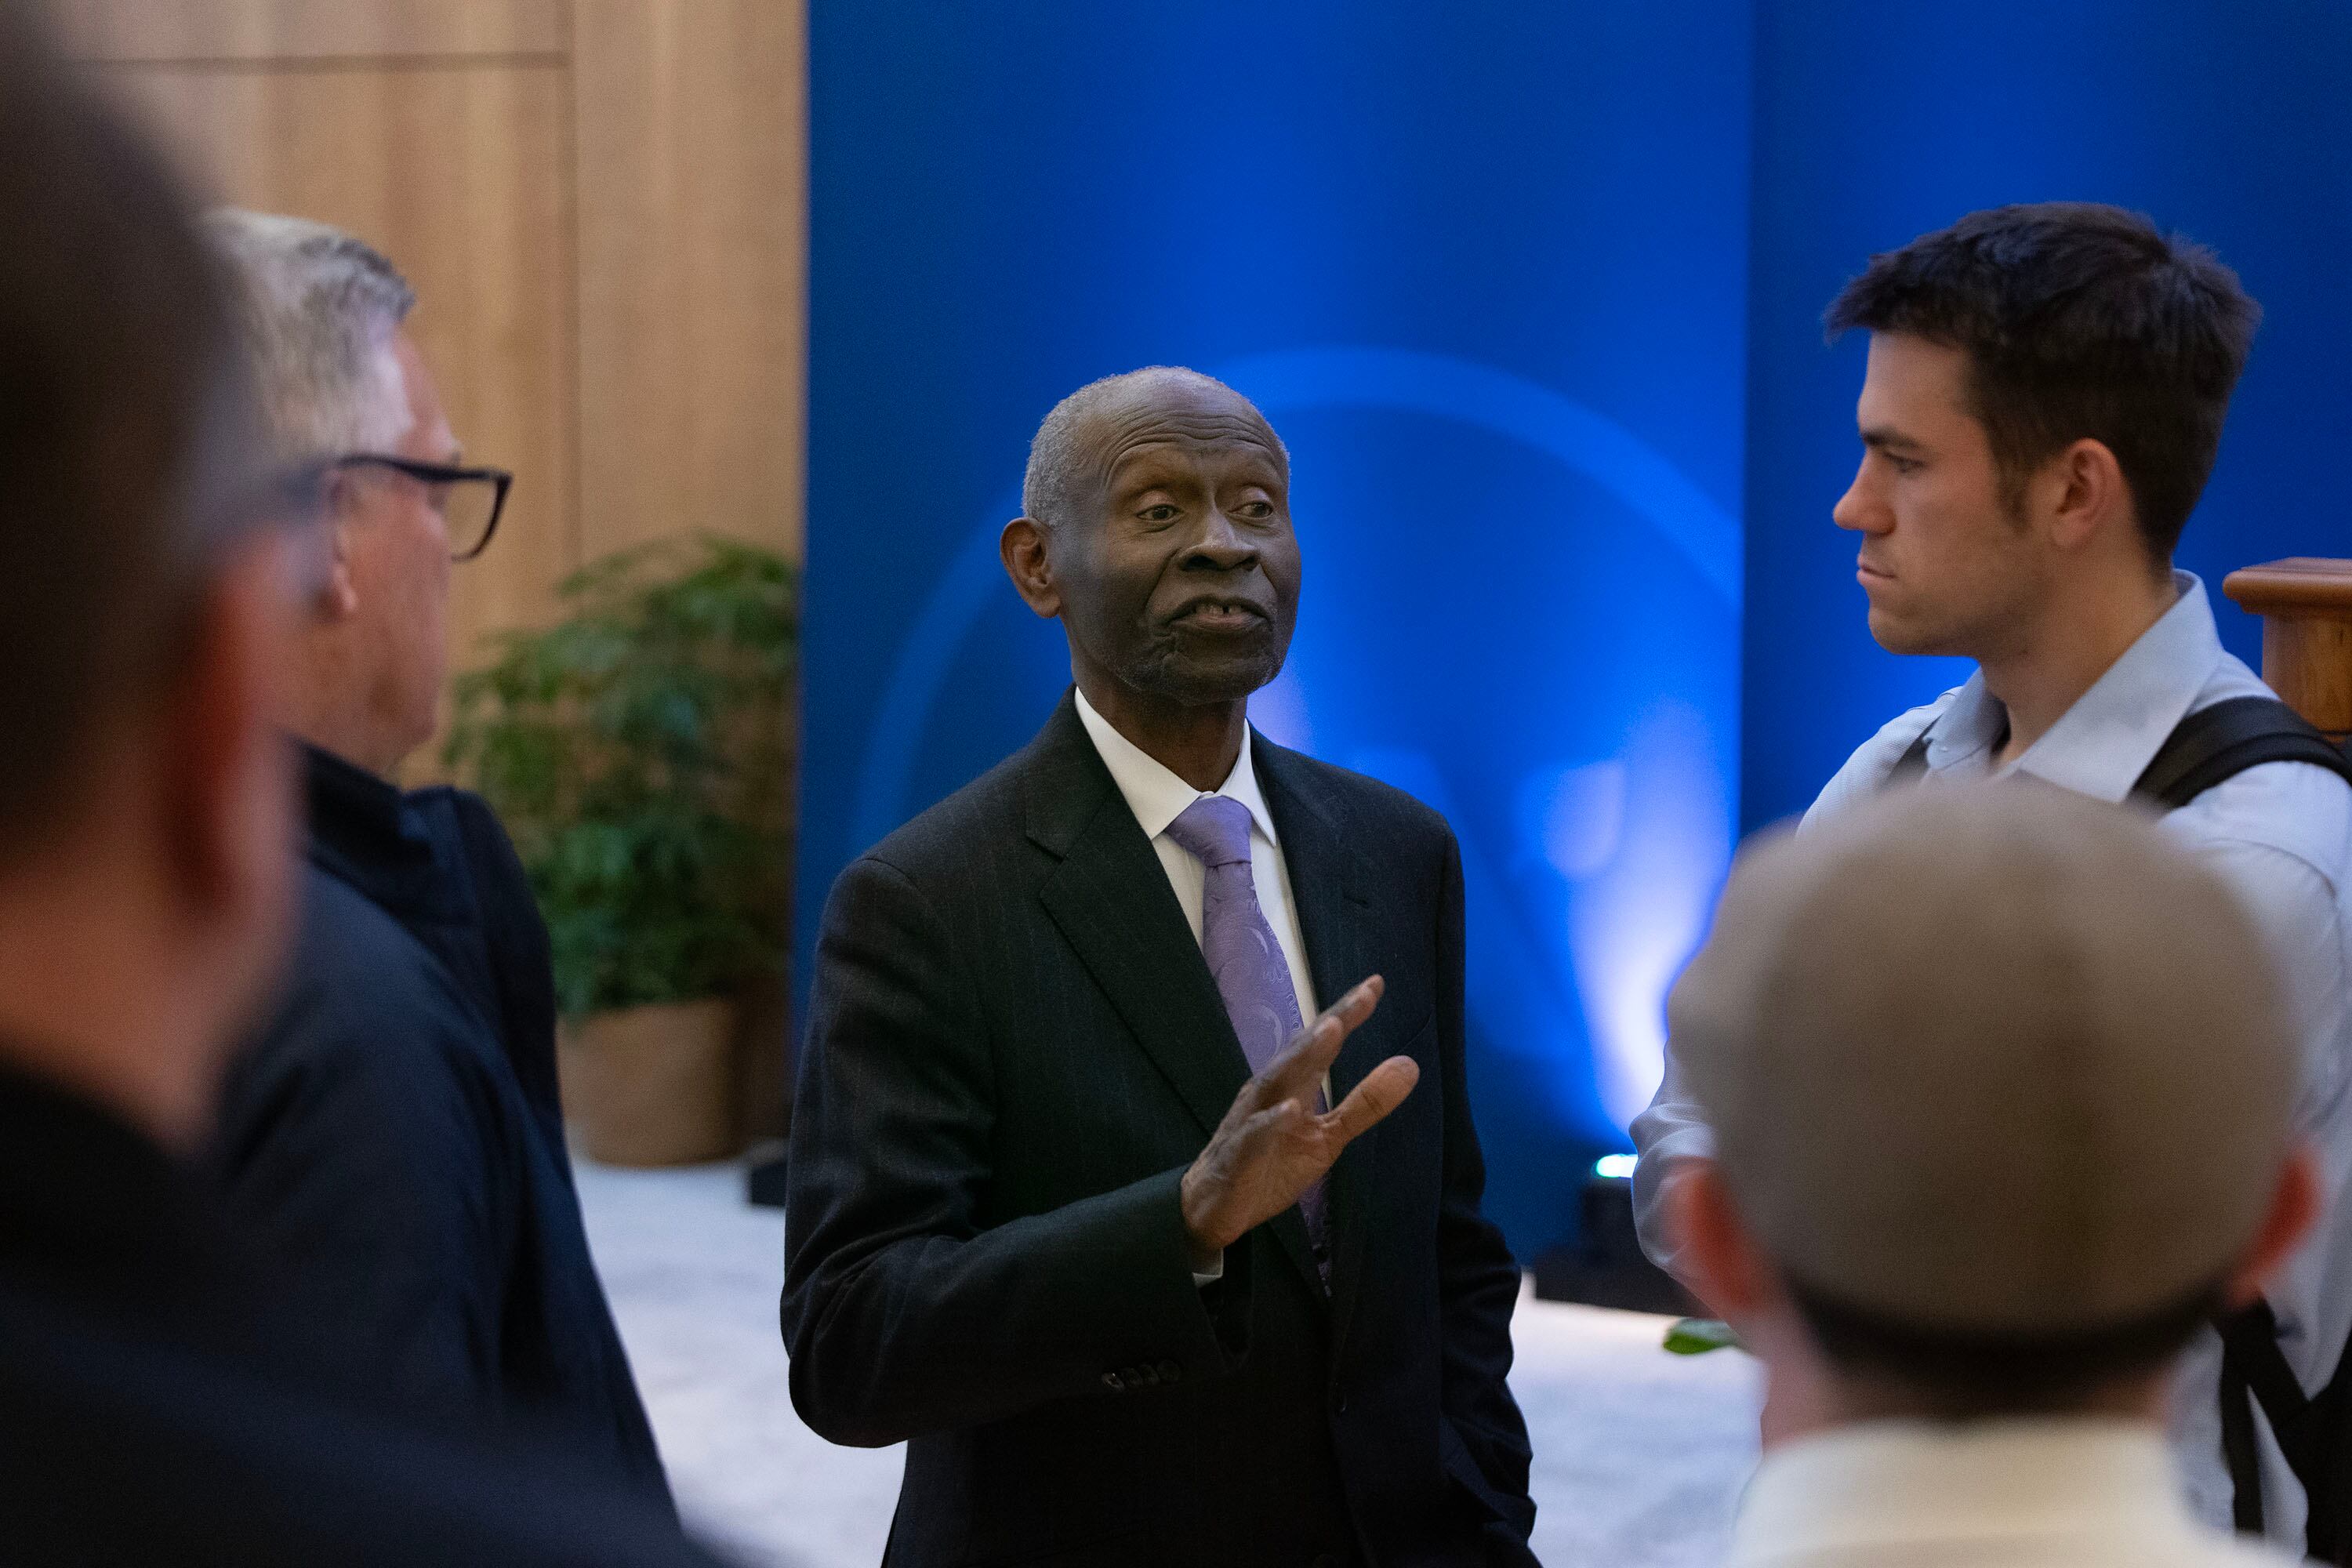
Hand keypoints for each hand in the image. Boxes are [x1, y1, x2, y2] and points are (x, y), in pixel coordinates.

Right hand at [1178, 976, 1418, 1271]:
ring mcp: (1251, 1120)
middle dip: (1331, 1023)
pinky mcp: (1238, 1155)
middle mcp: (1270, 1093)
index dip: (1347, 1014)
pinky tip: (1291, 1109)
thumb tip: (1410, 1065)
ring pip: (1276, 1081)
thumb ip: (1365, 1104)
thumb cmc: (1270, 1165)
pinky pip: (1254, 1135)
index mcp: (1293, 1085)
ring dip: (1302, 1055)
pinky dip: (1271, 1121)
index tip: (1375, 984)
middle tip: (1362, 996)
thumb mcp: (1328, 1138)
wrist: (1213, 1206)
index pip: (1322, 1043)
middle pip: (1301, 1051)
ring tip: (1331, 1031)